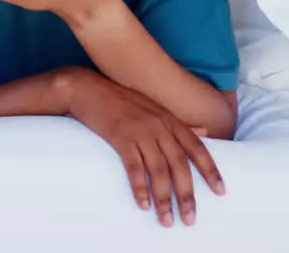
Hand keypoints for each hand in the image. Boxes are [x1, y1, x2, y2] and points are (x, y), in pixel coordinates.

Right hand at [66, 67, 224, 226]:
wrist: (88, 89)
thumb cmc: (120, 100)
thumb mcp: (154, 109)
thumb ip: (178, 124)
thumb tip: (205, 132)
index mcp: (170, 121)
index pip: (197, 149)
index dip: (210, 171)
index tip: (220, 192)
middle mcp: (160, 127)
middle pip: (179, 166)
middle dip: (186, 195)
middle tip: (189, 219)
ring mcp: (140, 132)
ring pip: (158, 171)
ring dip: (163, 198)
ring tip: (166, 220)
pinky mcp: (121, 138)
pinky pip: (134, 168)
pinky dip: (139, 188)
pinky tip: (143, 204)